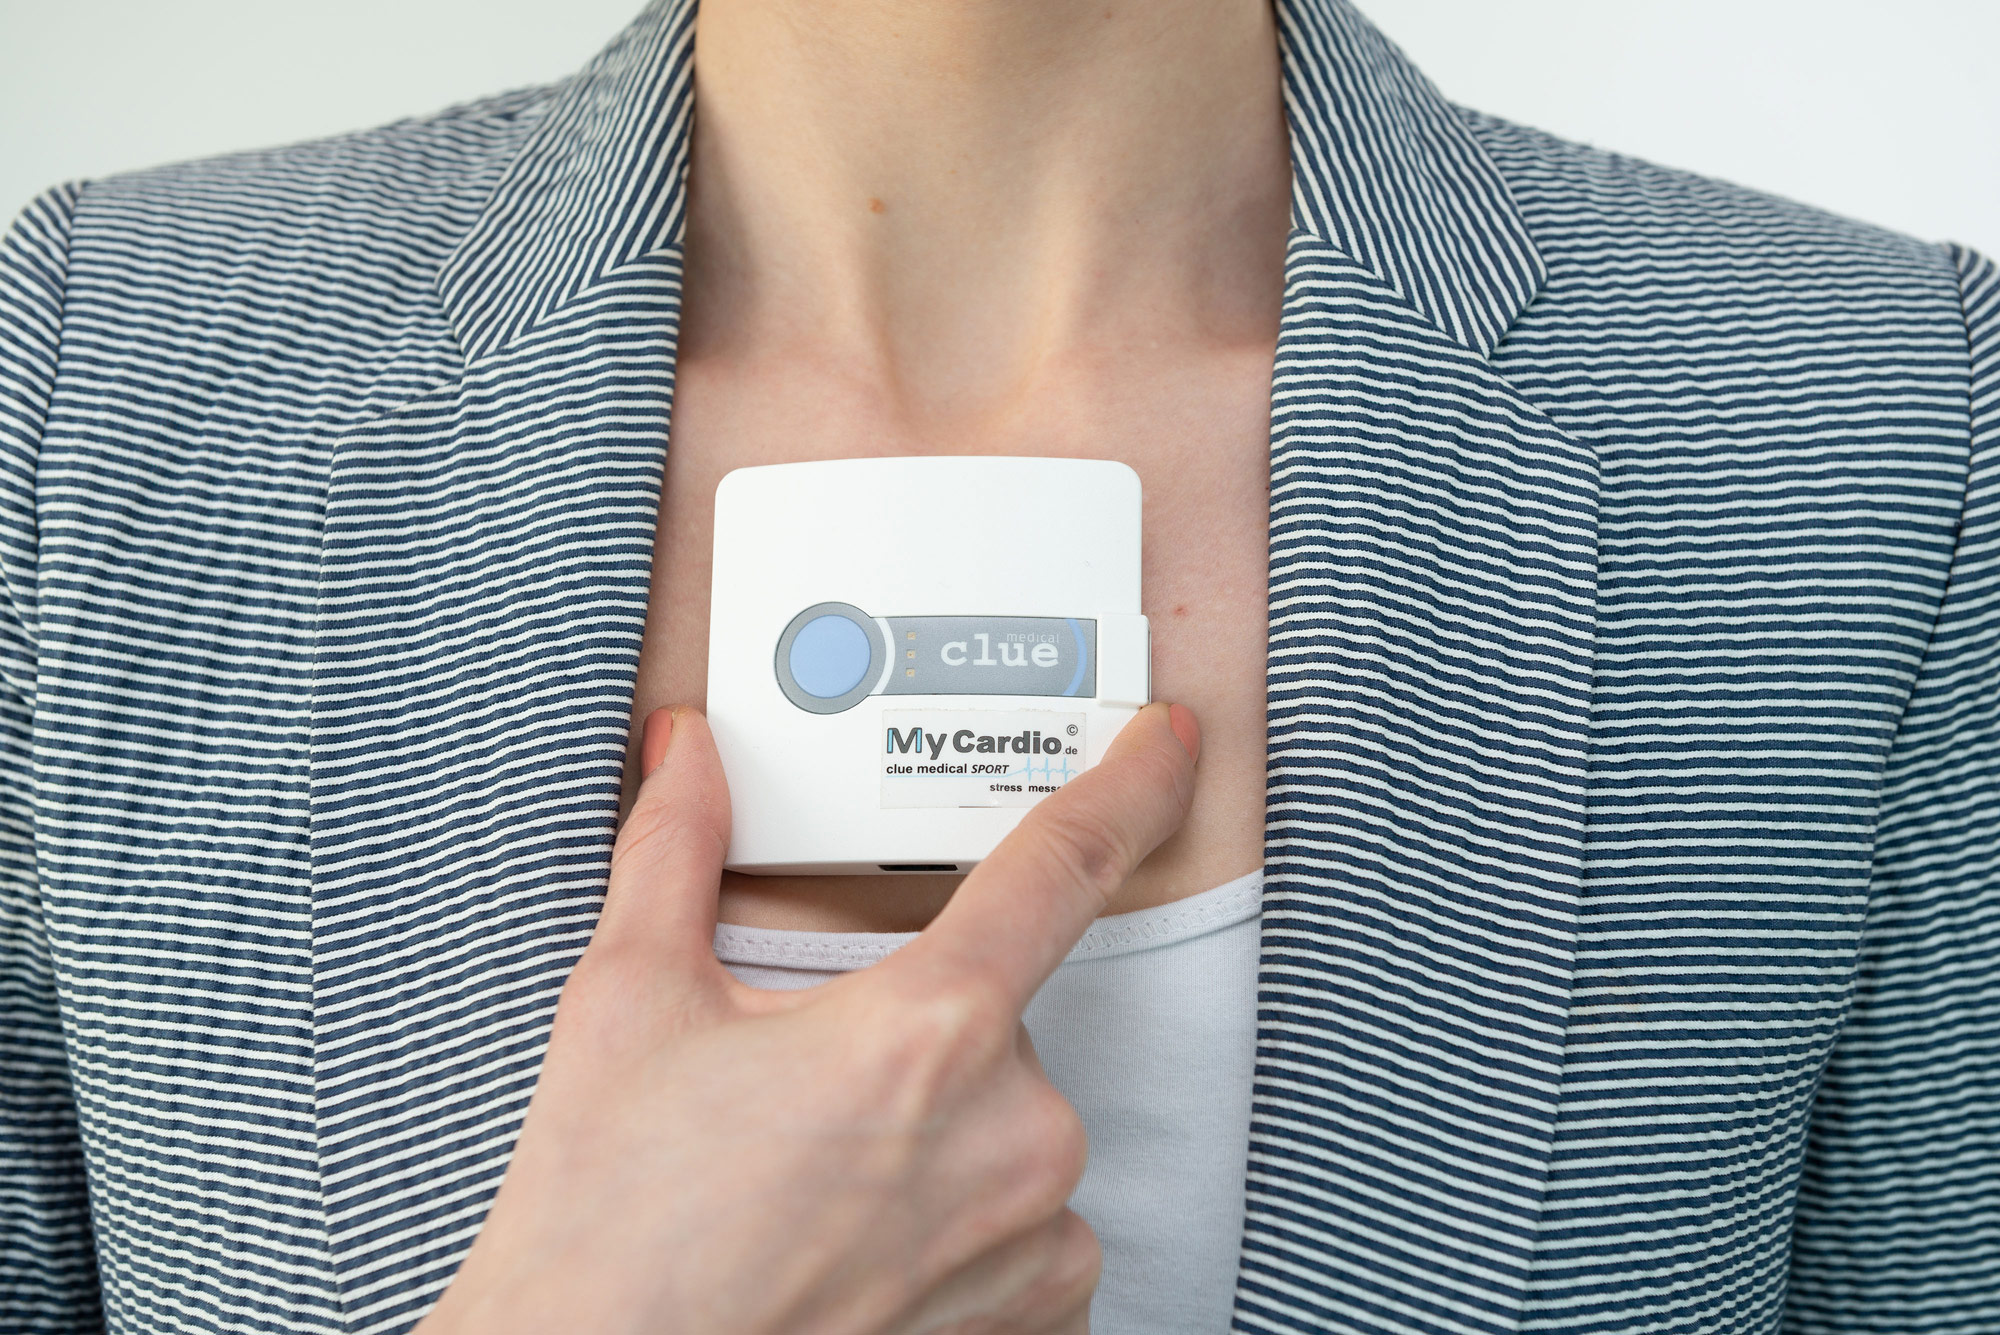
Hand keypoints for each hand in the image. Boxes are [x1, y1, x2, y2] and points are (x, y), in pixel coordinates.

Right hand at [416, 700, 1200, 1334]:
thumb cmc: (611, 1223)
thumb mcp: (630, 1003)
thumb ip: (676, 848)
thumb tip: (688, 751)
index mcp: (930, 1029)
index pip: (1065, 863)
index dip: (1129, 785)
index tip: (1168, 742)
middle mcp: (1014, 1132)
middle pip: (998, 1014)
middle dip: (912, 1025)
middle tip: (803, 1085)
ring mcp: (1035, 1235)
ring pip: (1014, 1119)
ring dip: (939, 1126)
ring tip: (817, 1182)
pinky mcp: (1036, 1316)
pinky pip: (1035, 1220)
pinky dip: (969, 1213)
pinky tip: (867, 1239)